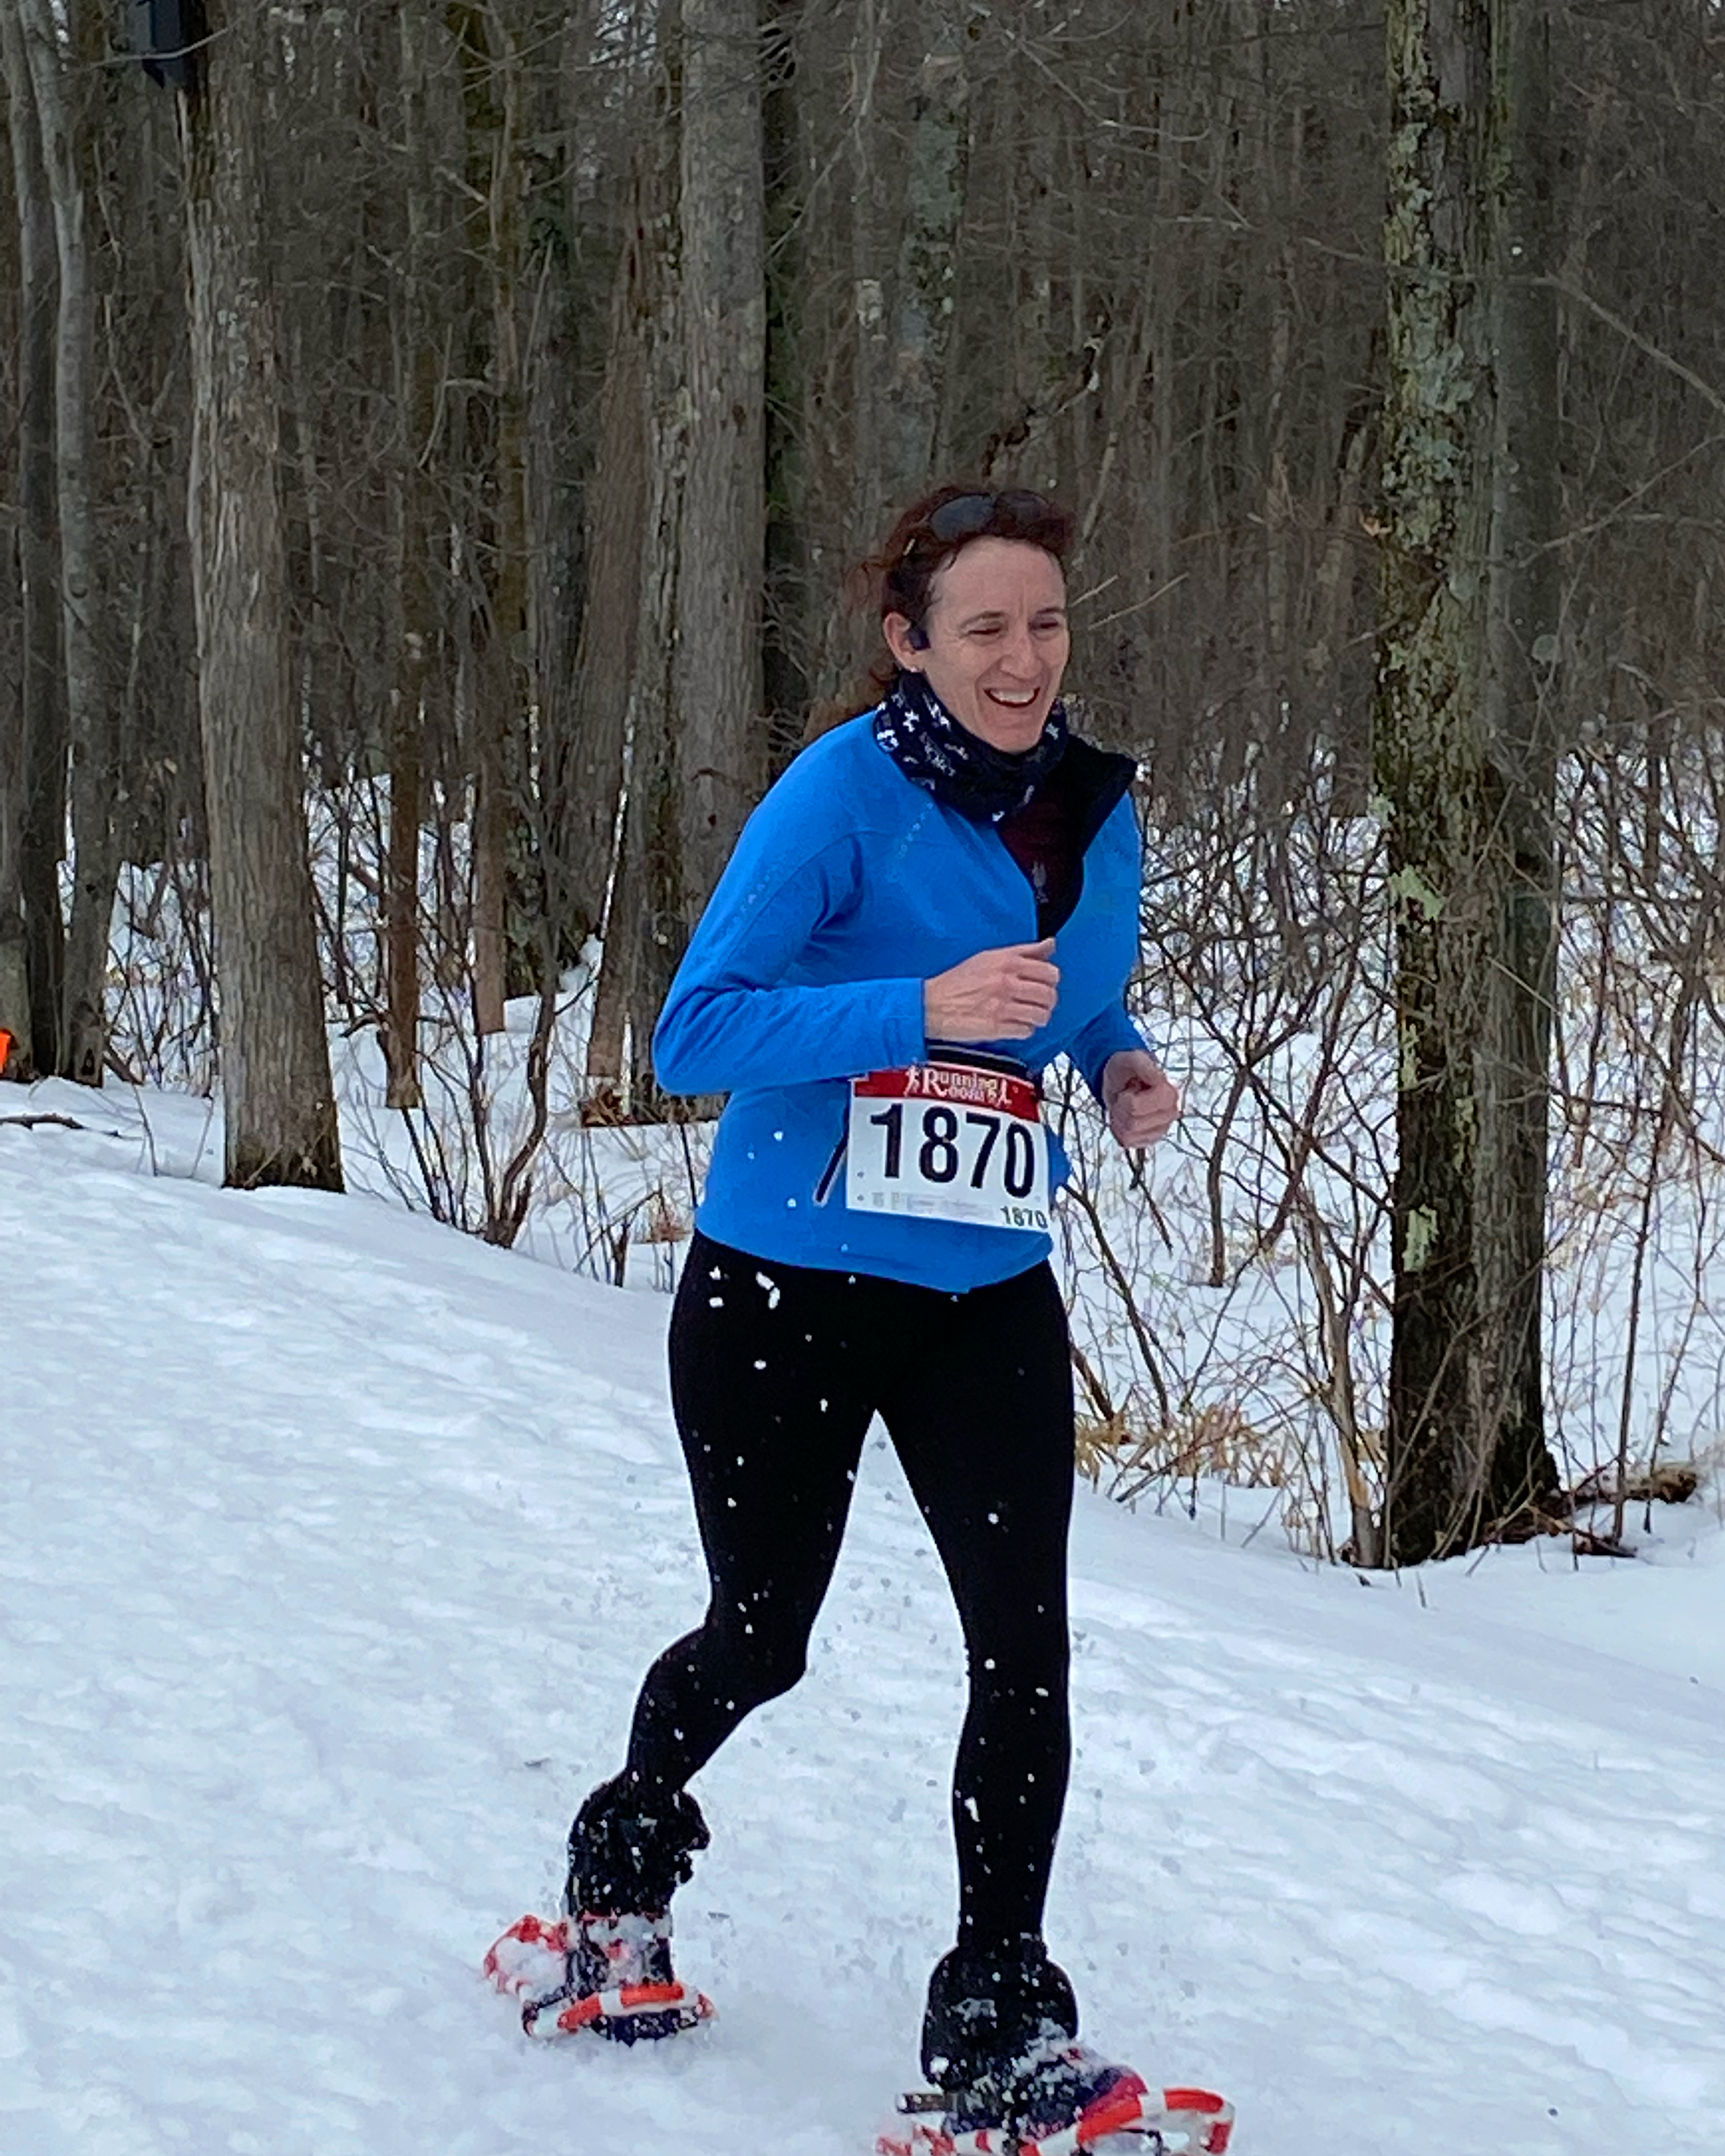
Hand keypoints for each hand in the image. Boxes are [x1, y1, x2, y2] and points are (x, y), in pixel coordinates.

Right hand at [924, 938, 1059, 1042]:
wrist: (931, 1004)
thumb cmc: (957, 981)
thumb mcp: (989, 957)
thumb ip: (1024, 952)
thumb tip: (1050, 944)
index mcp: (1006, 962)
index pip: (1049, 971)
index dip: (1051, 980)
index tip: (1045, 984)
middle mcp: (1006, 982)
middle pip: (1049, 994)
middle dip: (1047, 1001)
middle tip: (1038, 1002)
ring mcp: (1002, 1005)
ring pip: (1041, 1014)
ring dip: (1038, 1017)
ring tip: (1028, 1015)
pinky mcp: (996, 1026)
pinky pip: (1026, 1030)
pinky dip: (1024, 1030)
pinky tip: (1015, 1025)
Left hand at [1103, 1050, 1178, 1147]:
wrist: (1119, 1079)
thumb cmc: (1126, 1068)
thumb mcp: (1131, 1059)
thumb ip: (1144, 1065)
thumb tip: (1160, 1079)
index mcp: (1170, 1093)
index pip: (1138, 1108)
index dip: (1128, 1098)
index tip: (1132, 1087)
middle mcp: (1170, 1113)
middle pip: (1133, 1122)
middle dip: (1122, 1108)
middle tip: (1126, 1096)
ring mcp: (1161, 1128)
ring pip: (1130, 1133)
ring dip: (1120, 1118)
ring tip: (1125, 1105)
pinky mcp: (1150, 1139)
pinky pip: (1128, 1142)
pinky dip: (1120, 1130)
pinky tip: (1124, 1117)